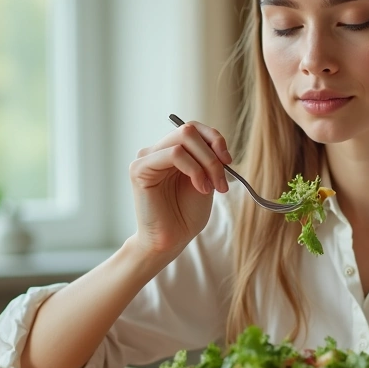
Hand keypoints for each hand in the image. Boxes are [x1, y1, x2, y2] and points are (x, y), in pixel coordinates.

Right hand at [128, 120, 231, 264]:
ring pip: (183, 138)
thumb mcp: (206, 180)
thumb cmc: (186, 214)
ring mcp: (146, 157)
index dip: (214, 138)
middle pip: (189, 130)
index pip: (192, 127)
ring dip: (207, 163)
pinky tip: (200, 187)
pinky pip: (173, 154)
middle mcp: (157, 150)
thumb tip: (218, 143)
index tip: (229, 161)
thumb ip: (209, 159)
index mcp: (172, 151)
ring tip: (212, 188)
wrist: (171, 240)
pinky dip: (194, 169)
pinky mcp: (139, 169)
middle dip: (213, 154)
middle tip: (222, 181)